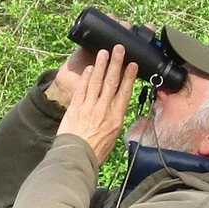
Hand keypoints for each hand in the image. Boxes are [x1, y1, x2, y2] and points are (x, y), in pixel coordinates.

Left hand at [56, 45, 138, 163]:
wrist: (75, 157)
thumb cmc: (95, 152)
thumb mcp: (112, 139)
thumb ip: (114, 123)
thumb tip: (116, 115)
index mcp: (116, 119)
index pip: (125, 93)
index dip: (129, 77)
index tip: (133, 65)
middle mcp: (103, 110)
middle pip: (112, 83)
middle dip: (116, 64)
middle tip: (119, 49)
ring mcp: (89, 108)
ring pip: (96, 83)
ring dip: (100, 66)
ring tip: (104, 52)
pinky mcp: (75, 108)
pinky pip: (82, 89)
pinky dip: (86, 78)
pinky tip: (90, 68)